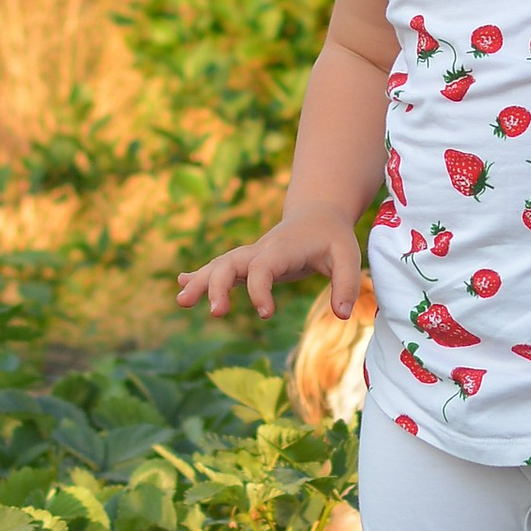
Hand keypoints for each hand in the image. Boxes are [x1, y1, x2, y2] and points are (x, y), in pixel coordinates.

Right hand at [175, 215, 358, 322]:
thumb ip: (347, 284)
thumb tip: (342, 315)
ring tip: (181, 301)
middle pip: (231, 263)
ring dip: (200, 282)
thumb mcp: (349, 256)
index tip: (266, 314)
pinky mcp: (249, 263)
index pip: (262, 268)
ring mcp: (252, 255)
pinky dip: (201, 276)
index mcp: (282, 249)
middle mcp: (261, 250)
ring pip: (220, 265)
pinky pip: (221, 268)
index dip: (259, 290)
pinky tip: (181, 286)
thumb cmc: (333, 237)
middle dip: (218, 286)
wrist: (318, 215)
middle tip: (216, 313)